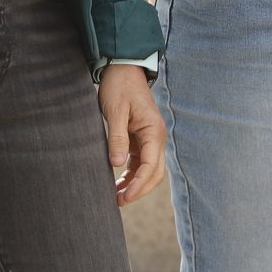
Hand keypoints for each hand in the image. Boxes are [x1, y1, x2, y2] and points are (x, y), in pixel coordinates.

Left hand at [99, 64, 166, 206]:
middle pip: (154, 172)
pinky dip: (131, 175)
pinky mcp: (141, 139)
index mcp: (154, 131)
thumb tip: (117, 164)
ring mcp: (150, 139)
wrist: (123, 69)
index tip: (123, 197)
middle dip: (139, 190)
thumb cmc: (119, 87)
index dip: (138, 185)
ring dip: (135, 185)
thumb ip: (117, 137)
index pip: (150, 166)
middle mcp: (156, 137)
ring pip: (148, 170)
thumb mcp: (115, 111)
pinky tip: (117, 183)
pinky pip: (140, 163)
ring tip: (115, 197)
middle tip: (119, 202)